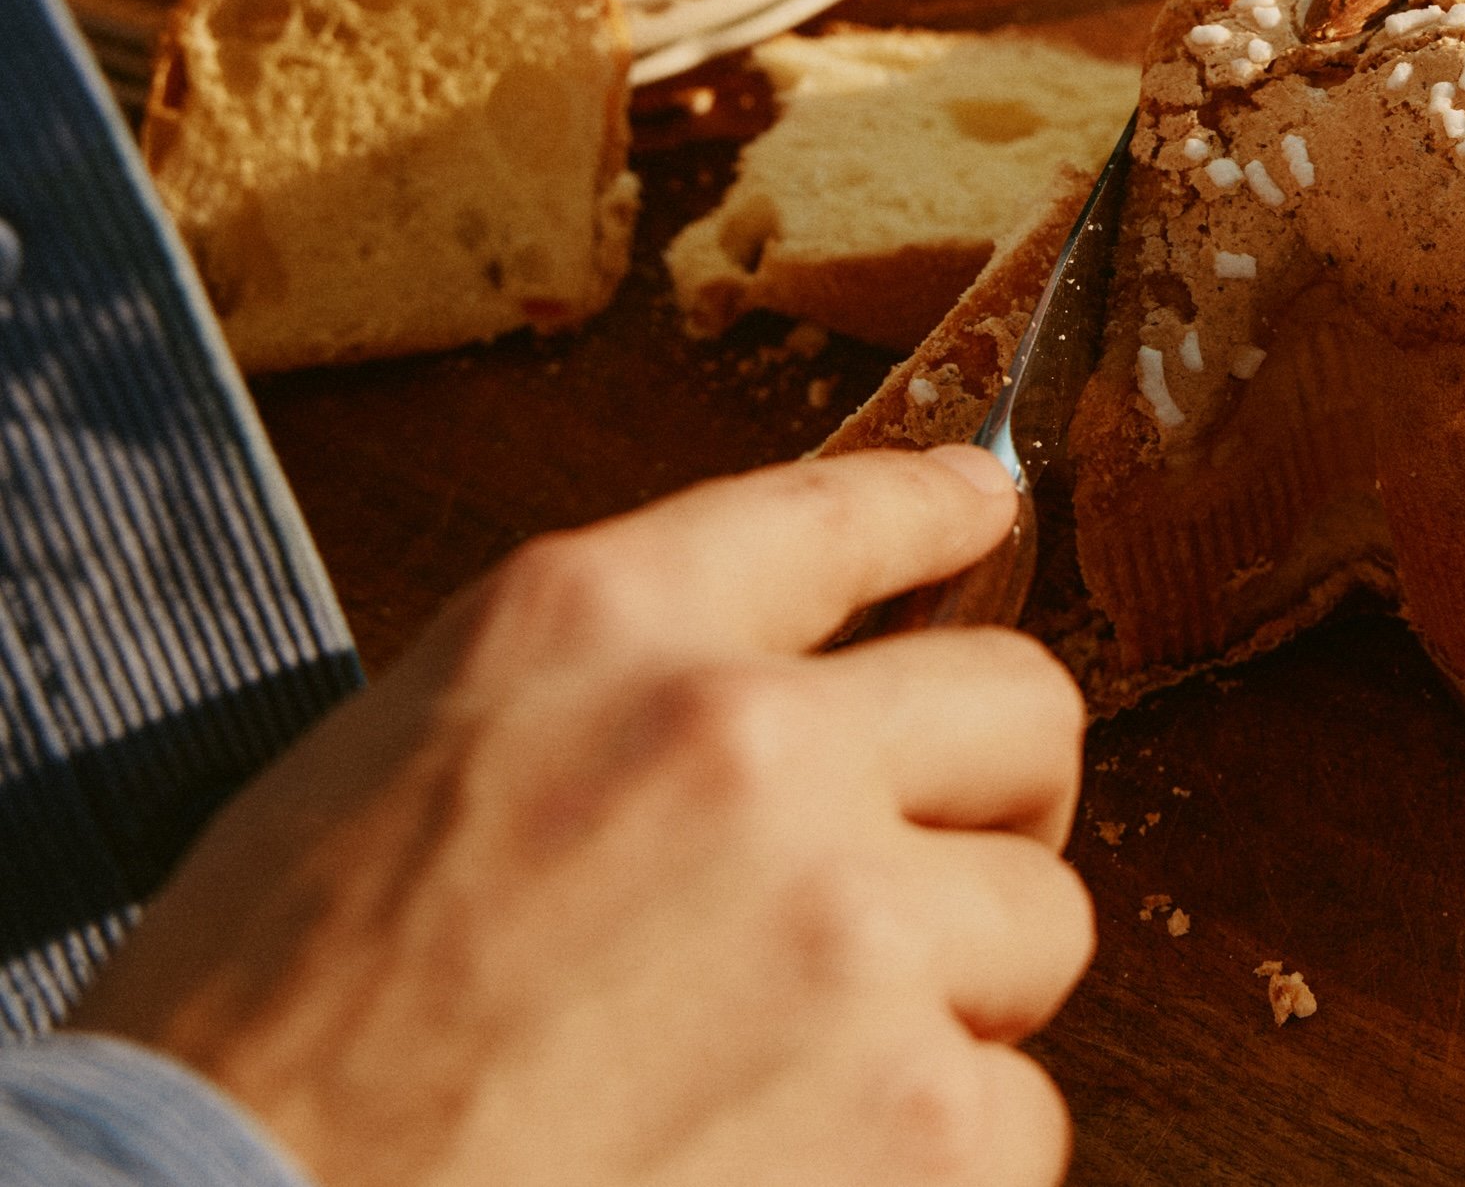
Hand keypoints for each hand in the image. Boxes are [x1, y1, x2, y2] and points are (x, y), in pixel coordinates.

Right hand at [70, 447, 1090, 1186]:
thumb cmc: (259, 1050)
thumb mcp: (386, 772)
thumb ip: (593, 707)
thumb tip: (744, 709)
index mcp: (599, 628)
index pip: (837, 515)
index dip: (936, 511)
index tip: (986, 508)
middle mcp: (749, 745)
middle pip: (1018, 708)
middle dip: (991, 795)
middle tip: (926, 875)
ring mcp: (851, 932)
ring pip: (1040, 924)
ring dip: (956, 993)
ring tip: (809, 1069)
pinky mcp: (920, 1123)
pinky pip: (1017, 1112)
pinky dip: (936, 1158)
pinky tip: (802, 1170)